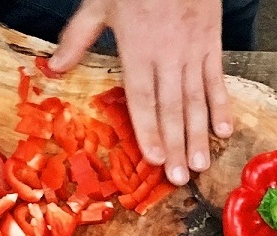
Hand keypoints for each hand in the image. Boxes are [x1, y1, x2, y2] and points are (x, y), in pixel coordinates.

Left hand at [50, 0, 233, 186]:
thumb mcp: (100, 2)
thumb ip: (79, 37)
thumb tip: (54, 67)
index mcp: (137, 47)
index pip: (142, 96)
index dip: (147, 129)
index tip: (152, 158)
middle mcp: (167, 54)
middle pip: (171, 107)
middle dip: (175, 144)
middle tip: (178, 177)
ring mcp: (193, 51)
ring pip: (195, 100)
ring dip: (198, 135)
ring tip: (199, 165)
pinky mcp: (212, 44)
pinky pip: (217, 81)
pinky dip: (221, 106)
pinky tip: (223, 131)